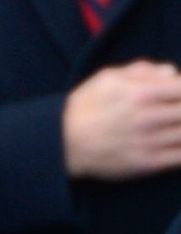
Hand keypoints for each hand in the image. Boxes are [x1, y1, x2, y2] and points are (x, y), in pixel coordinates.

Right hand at [63, 60, 180, 178]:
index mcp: (141, 93)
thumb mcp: (108, 77)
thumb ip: (143, 70)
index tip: (180, 92)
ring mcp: (149, 142)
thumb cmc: (85, 107)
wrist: (64, 144)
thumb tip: (172, 73)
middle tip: (176, 110)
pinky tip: (179, 141)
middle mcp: (148, 118)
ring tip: (175, 124)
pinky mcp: (147, 164)